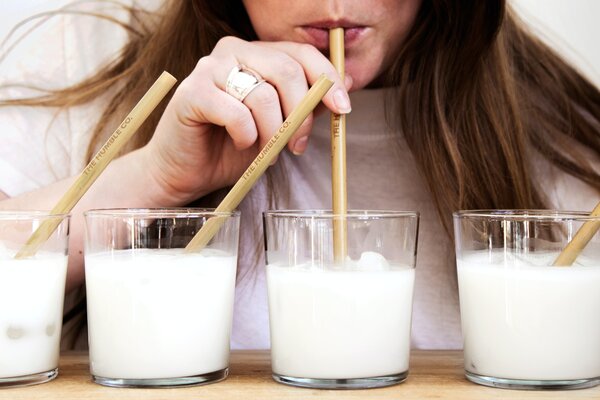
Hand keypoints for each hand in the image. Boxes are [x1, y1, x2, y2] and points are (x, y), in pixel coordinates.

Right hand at [140, 36, 351, 205]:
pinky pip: (236, 113)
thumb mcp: (278, 125)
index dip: (327, 80)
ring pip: (263, 95)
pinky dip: (245, 136)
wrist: (186, 171)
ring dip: (272, 133)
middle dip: (300, 114)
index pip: (302, 53)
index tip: (342, 109)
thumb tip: (342, 89)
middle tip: (297, 145)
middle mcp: (233, 50)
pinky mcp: (192, 92)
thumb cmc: (231, 147)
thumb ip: (303, 105)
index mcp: (257, 53)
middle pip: (287, 71)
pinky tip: (240, 144)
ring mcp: (210, 68)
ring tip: (265, 152)